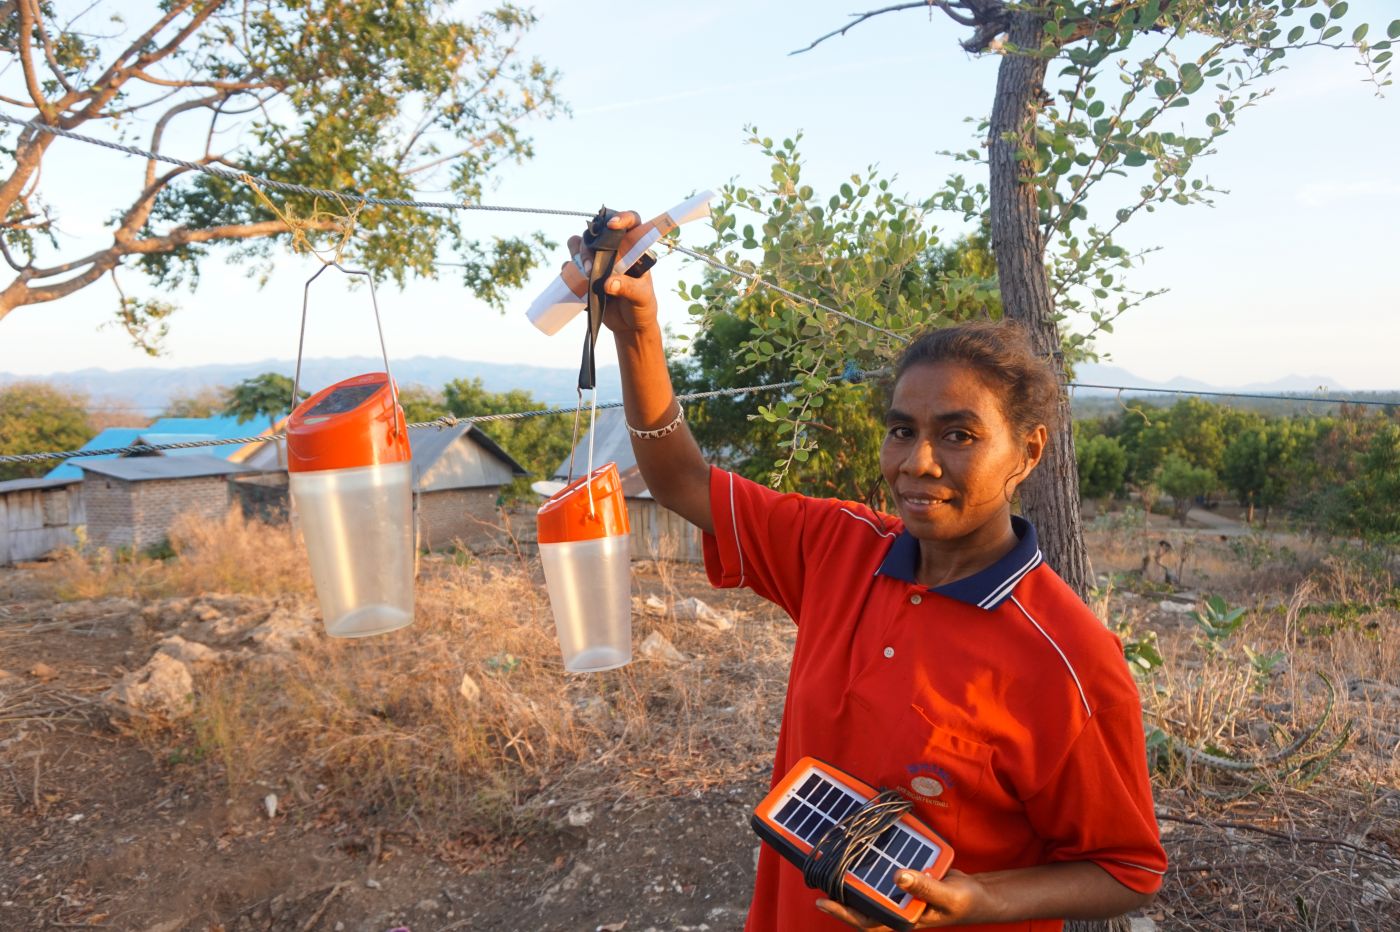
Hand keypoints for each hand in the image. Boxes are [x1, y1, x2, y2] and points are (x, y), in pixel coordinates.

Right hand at [567, 209, 658, 334]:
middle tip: (591, 267)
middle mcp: (615, 250)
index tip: (613, 225)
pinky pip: (571, 264)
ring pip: (581, 244)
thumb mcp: (641, 297)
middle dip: (589, 245)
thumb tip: (607, 283)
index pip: (632, 223)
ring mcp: (599, 261)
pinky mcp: (586, 274)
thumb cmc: (642, 307)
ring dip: (577, 252)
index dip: (623, 217)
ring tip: (585, 273)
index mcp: (634, 249)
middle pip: (597, 233)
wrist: (630, 325)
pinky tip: (573, 279)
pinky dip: (568, 268)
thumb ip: (628, 289)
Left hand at [815, 869, 993, 928]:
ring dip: (853, 878)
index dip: (844, 913)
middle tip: (818, 874)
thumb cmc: (965, 901)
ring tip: (830, 861)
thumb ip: (924, 887)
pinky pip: (885, 874)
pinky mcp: (905, 879)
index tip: (822, 901)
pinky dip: (872, 865)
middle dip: (840, 894)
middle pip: (863, 905)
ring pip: (871, 888)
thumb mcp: (948, 896)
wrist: (979, 894)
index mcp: (903, 918)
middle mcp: (897, 908)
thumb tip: (899, 876)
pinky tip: (861, 850)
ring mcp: (900, 894)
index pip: (868, 921)